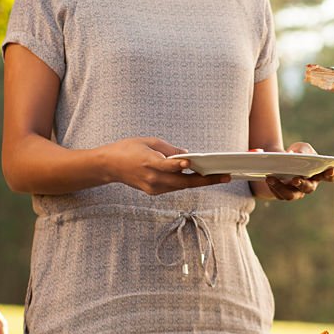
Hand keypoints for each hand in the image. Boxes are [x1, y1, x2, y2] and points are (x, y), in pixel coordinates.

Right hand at [100, 137, 229, 194]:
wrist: (109, 166)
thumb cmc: (128, 149)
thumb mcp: (149, 141)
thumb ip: (169, 149)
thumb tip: (187, 156)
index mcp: (149, 163)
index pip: (168, 166)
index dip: (181, 166)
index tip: (193, 163)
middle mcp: (152, 178)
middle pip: (183, 182)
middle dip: (205, 180)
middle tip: (225, 176)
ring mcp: (153, 188)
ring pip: (181, 186)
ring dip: (199, 181)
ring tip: (218, 176)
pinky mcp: (153, 192)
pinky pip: (174, 187)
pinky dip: (185, 181)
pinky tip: (199, 176)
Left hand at [265, 142, 333, 200]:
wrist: (282, 160)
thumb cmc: (297, 153)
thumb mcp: (301, 148)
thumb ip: (302, 151)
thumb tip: (294, 155)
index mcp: (318, 173)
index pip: (329, 176)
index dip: (330, 174)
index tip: (330, 169)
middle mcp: (309, 185)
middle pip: (308, 188)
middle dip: (302, 184)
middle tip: (296, 179)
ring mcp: (297, 191)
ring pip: (291, 195)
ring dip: (281, 187)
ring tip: (272, 178)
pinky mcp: (284, 194)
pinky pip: (279, 194)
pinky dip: (272, 186)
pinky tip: (268, 178)